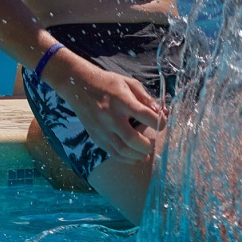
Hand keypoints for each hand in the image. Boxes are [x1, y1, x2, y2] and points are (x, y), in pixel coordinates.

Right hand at [47, 53, 165, 160]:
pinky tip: (135, 157)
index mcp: (122, 101)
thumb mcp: (129, 83)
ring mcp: (102, 129)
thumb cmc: (108, 83)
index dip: (159, 122)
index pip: (145, 115)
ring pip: (123, 150)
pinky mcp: (96, 136)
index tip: (162, 124)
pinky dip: (126, 158)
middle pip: (133, 139)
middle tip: (154, 143)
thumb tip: (161, 112)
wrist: (79, 85)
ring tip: (147, 153)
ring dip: (138, 155)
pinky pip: (113, 153)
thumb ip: (146, 98)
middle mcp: (111, 117)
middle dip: (148, 145)